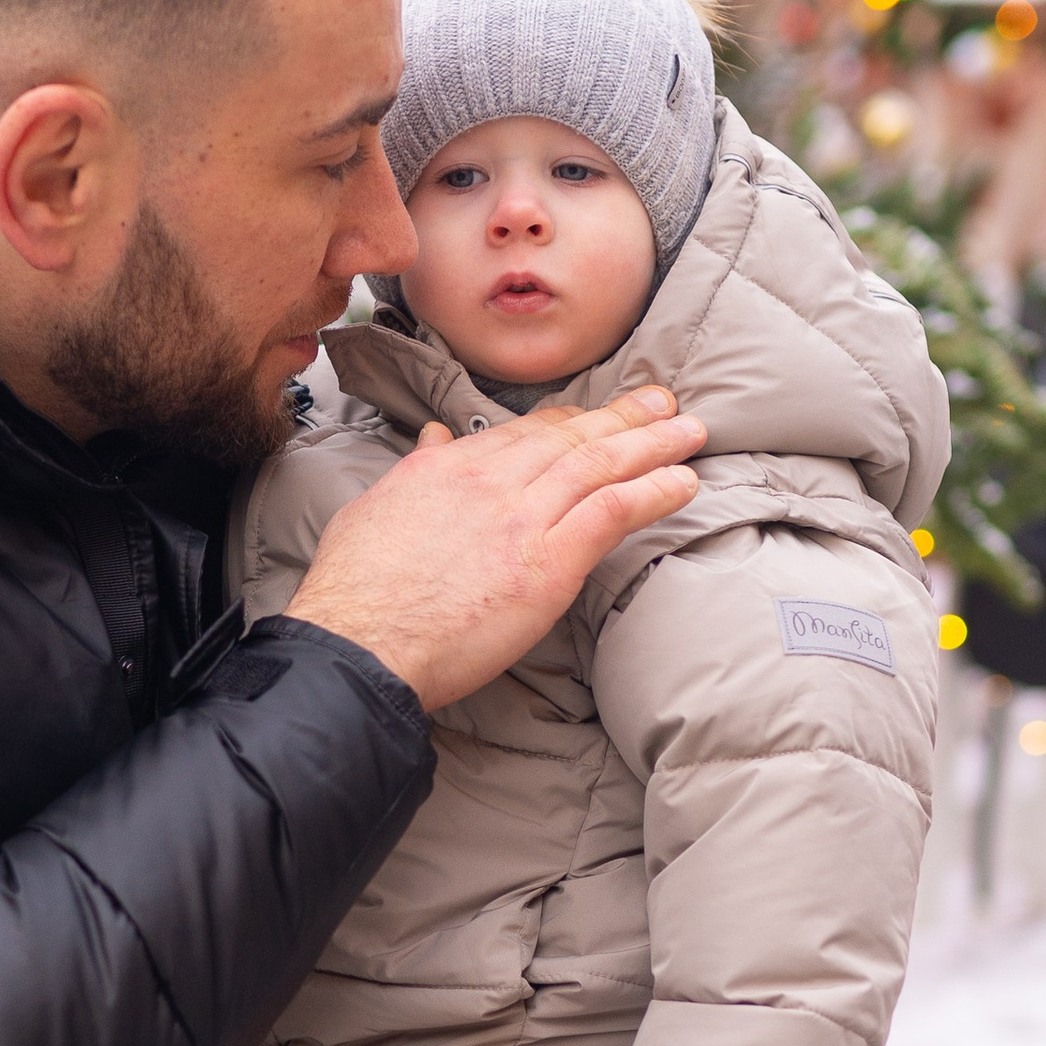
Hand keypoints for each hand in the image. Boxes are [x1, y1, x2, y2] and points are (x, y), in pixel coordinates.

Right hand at [286, 390, 702, 711]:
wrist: (359, 642)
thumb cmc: (355, 592)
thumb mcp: (375, 507)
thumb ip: (416, 470)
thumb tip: (436, 438)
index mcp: (448, 467)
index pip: (524, 433)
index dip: (570, 420)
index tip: (597, 416)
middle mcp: (491, 481)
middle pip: (571, 437)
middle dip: (624, 417)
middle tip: (663, 404)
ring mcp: (522, 519)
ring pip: (600, 464)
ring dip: (653, 445)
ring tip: (690, 433)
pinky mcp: (547, 565)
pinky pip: (612, 512)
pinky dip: (653, 491)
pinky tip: (683, 483)